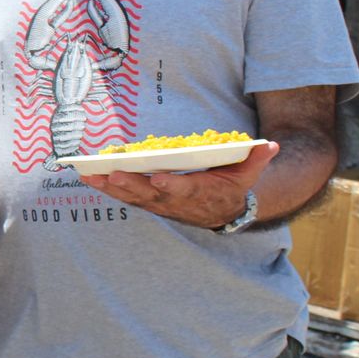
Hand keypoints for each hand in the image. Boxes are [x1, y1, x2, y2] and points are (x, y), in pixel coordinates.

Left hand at [81, 141, 278, 228]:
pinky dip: (107, 188)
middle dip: (131, 186)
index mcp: (200, 193)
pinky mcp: (148, 202)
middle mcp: (176, 202)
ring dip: (111, 188)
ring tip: (90, 176)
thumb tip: (270, 145)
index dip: (171, 186)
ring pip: (133, 198)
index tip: (158, 178)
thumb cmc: (231, 186)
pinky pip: (125, 197)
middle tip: (112, 175)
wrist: (222, 212)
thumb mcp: (247, 174)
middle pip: (151, 195)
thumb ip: (255, 159)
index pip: (184, 190)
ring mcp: (160, 204)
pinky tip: (88, 178)